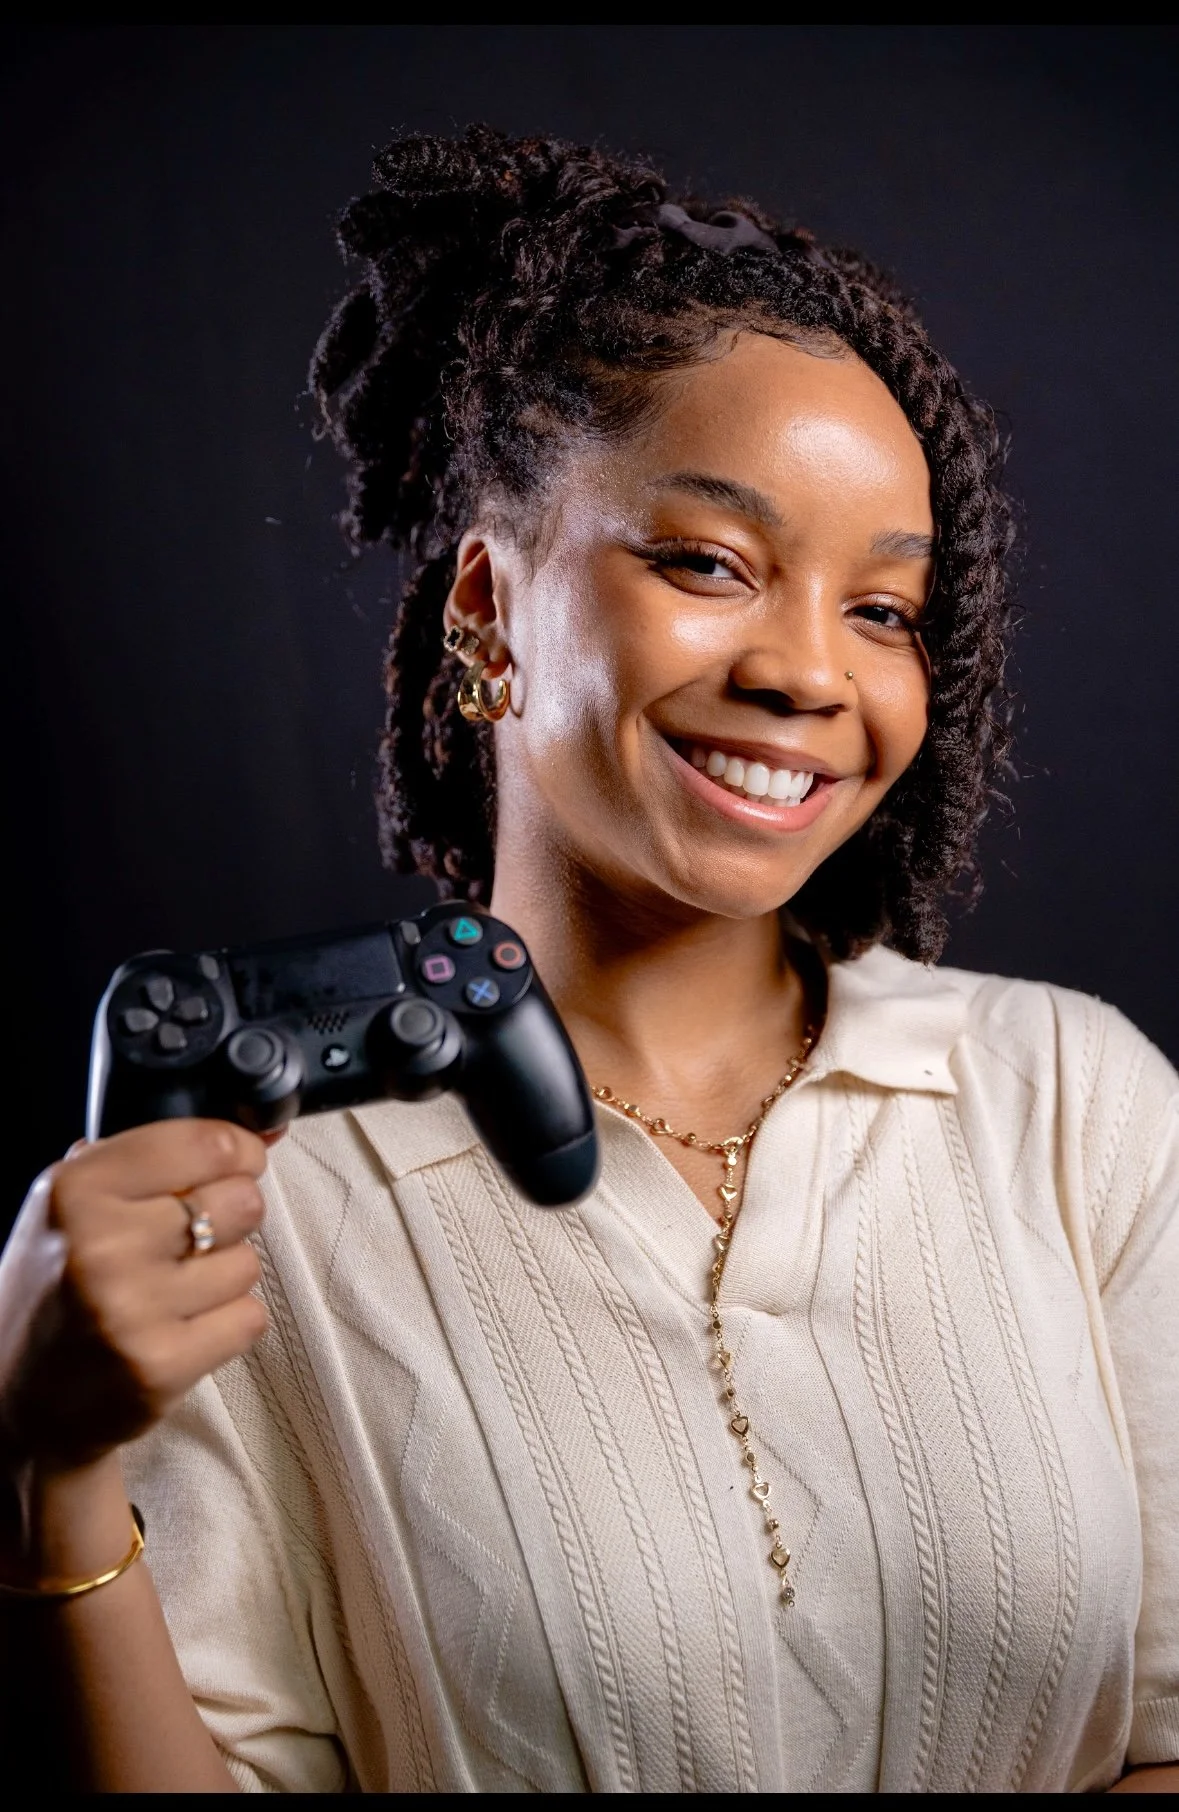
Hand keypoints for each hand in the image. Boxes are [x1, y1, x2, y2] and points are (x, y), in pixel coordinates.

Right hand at [0, 1121, 270, 1476]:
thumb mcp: (74, 1204)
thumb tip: (260, 1132)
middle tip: (192, 1239)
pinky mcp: (161, 1365)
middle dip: (230, 1217)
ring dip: (223, 1276)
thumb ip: (150, 1161)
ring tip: (175, 1291)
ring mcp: (132, 1308)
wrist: (17, 1394)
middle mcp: (102, 1244)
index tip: (239, 1163)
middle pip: (241, 1201)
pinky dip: (226, 1324)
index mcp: (77, 1188)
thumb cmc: (58, 1285)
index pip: (207, 1144)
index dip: (240, 1152)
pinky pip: (248, 1318)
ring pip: (247, 1263)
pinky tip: (181, 1328)